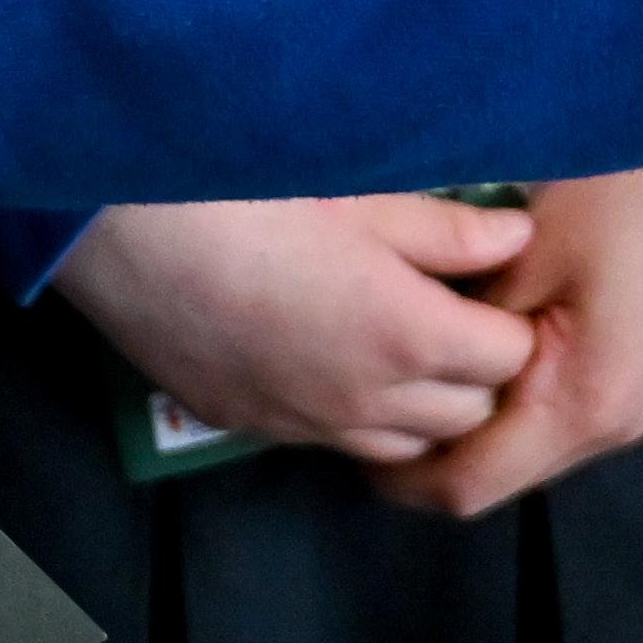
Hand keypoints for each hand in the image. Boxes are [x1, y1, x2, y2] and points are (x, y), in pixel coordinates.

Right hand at [51, 193, 537, 464]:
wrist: (126, 234)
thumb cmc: (248, 198)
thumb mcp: (361, 199)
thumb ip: (449, 230)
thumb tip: (516, 237)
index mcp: (408, 336)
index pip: (508, 359)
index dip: (514, 322)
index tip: (502, 288)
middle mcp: (366, 400)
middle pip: (468, 414)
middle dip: (479, 371)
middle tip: (464, 312)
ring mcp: (306, 424)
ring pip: (405, 445)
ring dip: (423, 405)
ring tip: (407, 342)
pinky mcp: (254, 428)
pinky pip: (337, 443)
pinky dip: (360, 416)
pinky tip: (335, 358)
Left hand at [370, 145, 642, 521]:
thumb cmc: (637, 180)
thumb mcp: (530, 249)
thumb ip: (468, 320)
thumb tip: (415, 356)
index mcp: (584, 406)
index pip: (466, 485)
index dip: (397, 474)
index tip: (343, 430)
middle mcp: (621, 418)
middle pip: (503, 468)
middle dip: (434, 438)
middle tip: (373, 383)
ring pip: (536, 432)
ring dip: (478, 404)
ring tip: (424, 349)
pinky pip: (569, 395)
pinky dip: (520, 378)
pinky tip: (492, 323)